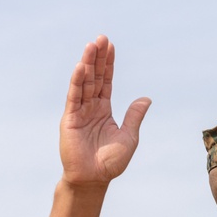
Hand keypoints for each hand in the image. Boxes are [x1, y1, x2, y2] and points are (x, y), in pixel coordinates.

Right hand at [59, 36, 150, 184]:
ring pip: (84, 83)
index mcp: (104, 110)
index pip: (107, 82)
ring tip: (91, 45)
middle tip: (101, 38)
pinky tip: (80, 67)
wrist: (94, 178)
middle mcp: (91, 107)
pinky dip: (76, 82)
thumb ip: (134, 116)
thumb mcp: (129, 136)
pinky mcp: (70, 119)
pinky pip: (74, 97)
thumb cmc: (111, 161)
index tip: (111, 46)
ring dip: (87, 64)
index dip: (108, 65)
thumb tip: (146, 99)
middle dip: (98, 58)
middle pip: (95, 77)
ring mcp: (79, 112)